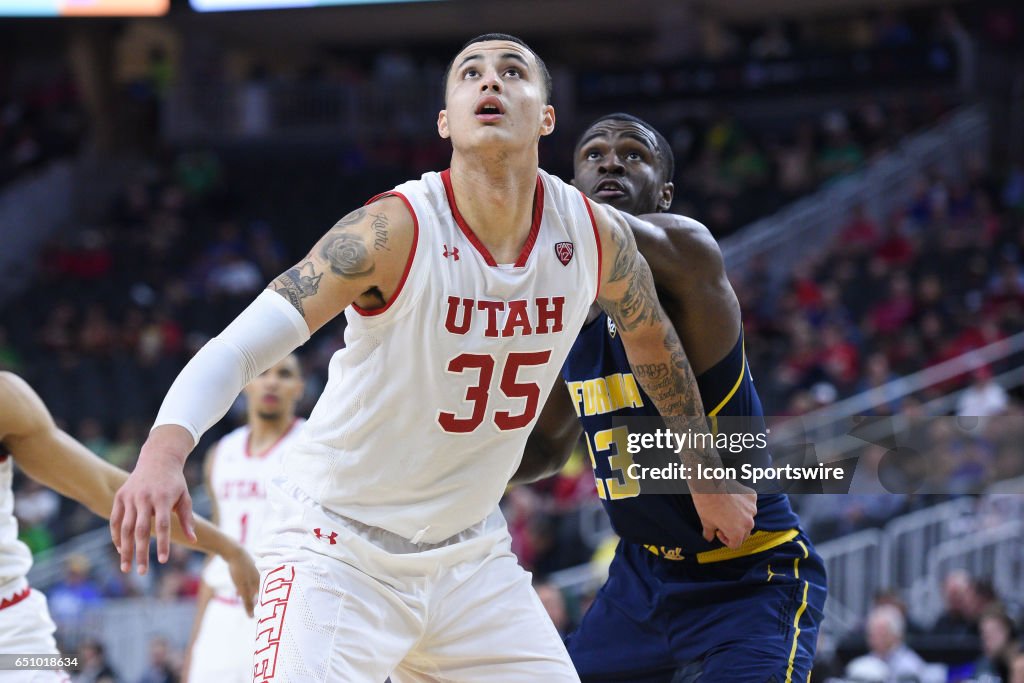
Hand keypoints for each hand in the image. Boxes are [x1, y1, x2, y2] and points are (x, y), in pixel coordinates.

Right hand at [111, 431, 194, 574]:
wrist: (158, 459)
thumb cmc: (175, 482)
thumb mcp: (185, 497)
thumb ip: (187, 519)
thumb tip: (194, 540)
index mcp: (162, 498)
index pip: (163, 525)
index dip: (162, 543)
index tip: (163, 561)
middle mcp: (144, 498)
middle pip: (140, 530)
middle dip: (140, 553)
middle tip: (141, 572)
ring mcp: (130, 497)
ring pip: (125, 528)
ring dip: (124, 549)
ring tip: (126, 567)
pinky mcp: (120, 496)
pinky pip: (115, 520)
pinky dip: (116, 535)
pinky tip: (120, 549)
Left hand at [225, 546, 260, 617]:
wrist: (233, 551)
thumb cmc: (239, 570)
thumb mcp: (242, 588)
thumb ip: (247, 602)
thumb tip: (252, 617)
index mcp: (262, 581)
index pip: (266, 598)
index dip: (264, 607)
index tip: (261, 616)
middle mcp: (261, 576)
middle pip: (260, 593)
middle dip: (257, 603)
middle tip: (254, 612)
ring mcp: (254, 572)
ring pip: (254, 587)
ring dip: (250, 596)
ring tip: (246, 604)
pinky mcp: (248, 569)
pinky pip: (248, 582)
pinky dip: (245, 589)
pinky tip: (238, 592)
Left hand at [692, 479, 756, 548]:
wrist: (709, 484)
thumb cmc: (706, 504)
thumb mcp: (706, 522)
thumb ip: (709, 534)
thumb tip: (709, 538)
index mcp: (737, 533)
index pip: (735, 544)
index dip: (725, 540)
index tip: (718, 531)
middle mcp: (748, 523)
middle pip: (744, 533)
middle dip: (734, 530)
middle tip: (722, 522)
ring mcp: (752, 509)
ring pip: (748, 518)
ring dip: (739, 517)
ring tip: (726, 509)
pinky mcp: (752, 496)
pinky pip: (749, 504)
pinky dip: (742, 504)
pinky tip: (732, 499)